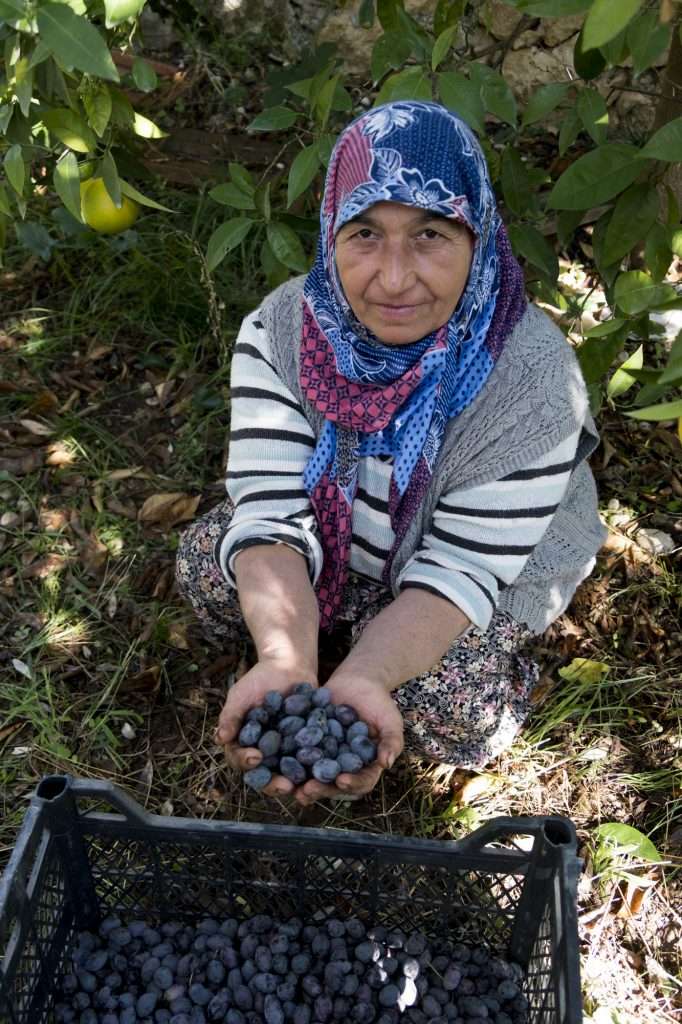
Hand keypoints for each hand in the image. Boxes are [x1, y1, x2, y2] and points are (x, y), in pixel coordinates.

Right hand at [217, 660, 317, 797]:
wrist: (288, 665)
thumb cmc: (259, 679)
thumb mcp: (241, 694)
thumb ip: (231, 716)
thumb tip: (220, 739)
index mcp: (244, 745)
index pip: (241, 759)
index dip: (246, 761)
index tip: (256, 757)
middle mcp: (264, 754)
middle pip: (265, 776)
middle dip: (274, 784)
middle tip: (284, 786)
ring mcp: (286, 753)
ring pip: (289, 775)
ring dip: (297, 783)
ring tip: (305, 787)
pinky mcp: (307, 748)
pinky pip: (312, 762)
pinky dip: (317, 769)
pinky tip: (325, 773)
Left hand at [294, 671, 403, 806]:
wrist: (358, 680)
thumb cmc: (379, 702)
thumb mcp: (390, 720)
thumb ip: (391, 741)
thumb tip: (386, 763)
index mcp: (366, 766)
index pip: (362, 781)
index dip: (352, 783)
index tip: (342, 780)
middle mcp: (345, 766)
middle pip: (334, 784)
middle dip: (321, 788)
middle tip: (308, 790)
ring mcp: (326, 756)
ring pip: (314, 775)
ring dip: (302, 783)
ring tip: (290, 788)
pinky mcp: (310, 744)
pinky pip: (299, 755)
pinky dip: (289, 761)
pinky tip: (278, 763)